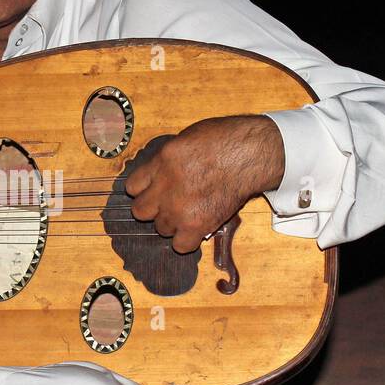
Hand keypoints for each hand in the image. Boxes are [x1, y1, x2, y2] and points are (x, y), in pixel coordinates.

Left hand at [124, 115, 284, 253]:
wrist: (252, 153)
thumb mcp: (186, 139)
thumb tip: (160, 172)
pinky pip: (180, 245)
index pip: (132, 187)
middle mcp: (164, 187)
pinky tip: (196, 229)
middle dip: (153, 208)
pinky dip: (187, 240)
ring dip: (172, 223)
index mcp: (160, 163)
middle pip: (141, 211)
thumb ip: (167, 160)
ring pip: (161, 228)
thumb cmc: (227, 139)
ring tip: (189, 213)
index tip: (152, 190)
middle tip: (168, 204)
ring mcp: (179, 208)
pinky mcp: (197, 225)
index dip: (143, 189)